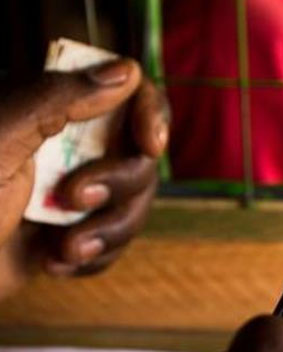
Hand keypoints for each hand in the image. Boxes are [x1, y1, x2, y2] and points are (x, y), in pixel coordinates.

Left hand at [0, 59, 167, 280]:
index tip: (150, 144)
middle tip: (75, 200)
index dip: (149, 113)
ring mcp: (73, 195)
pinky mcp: (74, 236)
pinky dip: (95, 258)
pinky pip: (116, 242)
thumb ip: (56, 100)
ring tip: (66, 249)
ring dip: (107, 231)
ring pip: (134, 203)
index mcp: (47, 114)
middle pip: (138, 155)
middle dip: (118, 185)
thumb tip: (125, 72)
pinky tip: (55, 262)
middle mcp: (66, 150)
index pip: (123, 94)